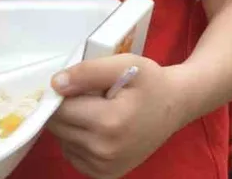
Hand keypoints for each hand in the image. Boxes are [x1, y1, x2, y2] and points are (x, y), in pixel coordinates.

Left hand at [48, 55, 184, 178]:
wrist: (176, 106)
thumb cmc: (151, 83)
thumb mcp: (125, 64)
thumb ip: (88, 71)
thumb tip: (56, 85)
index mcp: (110, 122)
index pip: (61, 110)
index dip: (64, 94)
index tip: (80, 84)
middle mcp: (104, 151)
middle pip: (59, 127)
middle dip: (68, 109)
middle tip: (93, 97)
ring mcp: (104, 167)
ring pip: (63, 141)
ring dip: (73, 125)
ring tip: (99, 112)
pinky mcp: (104, 175)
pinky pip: (73, 154)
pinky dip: (78, 140)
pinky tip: (99, 128)